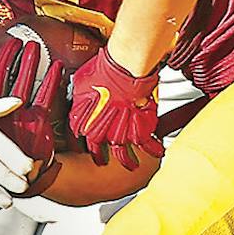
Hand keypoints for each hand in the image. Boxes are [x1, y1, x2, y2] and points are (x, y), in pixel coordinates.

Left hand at [67, 47, 164, 167]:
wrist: (125, 70)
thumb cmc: (103, 71)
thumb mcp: (81, 80)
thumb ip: (81, 92)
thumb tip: (80, 90)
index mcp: (82, 121)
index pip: (76, 135)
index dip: (78, 138)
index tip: (79, 142)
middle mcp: (99, 132)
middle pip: (97, 148)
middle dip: (99, 155)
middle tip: (101, 160)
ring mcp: (119, 134)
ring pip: (122, 154)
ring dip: (127, 160)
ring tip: (131, 165)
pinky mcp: (138, 130)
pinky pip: (146, 144)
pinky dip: (153, 149)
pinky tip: (157, 152)